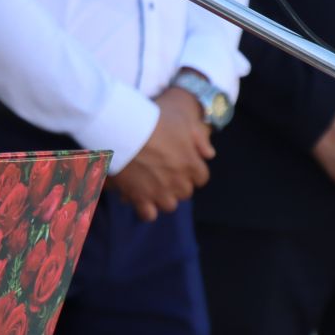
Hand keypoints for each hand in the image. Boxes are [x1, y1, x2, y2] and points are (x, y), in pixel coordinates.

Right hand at [111, 87, 214, 220]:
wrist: (125, 128)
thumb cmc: (155, 120)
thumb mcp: (184, 120)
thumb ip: (200, 139)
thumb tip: (210, 154)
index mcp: (191, 164)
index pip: (201, 178)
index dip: (192, 172)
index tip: (183, 165)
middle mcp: (179, 182)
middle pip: (185, 193)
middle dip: (178, 184)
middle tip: (165, 173)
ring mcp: (160, 192)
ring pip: (169, 205)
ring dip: (163, 198)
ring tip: (152, 186)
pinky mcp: (140, 198)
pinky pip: (148, 214)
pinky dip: (146, 209)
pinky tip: (140, 198)